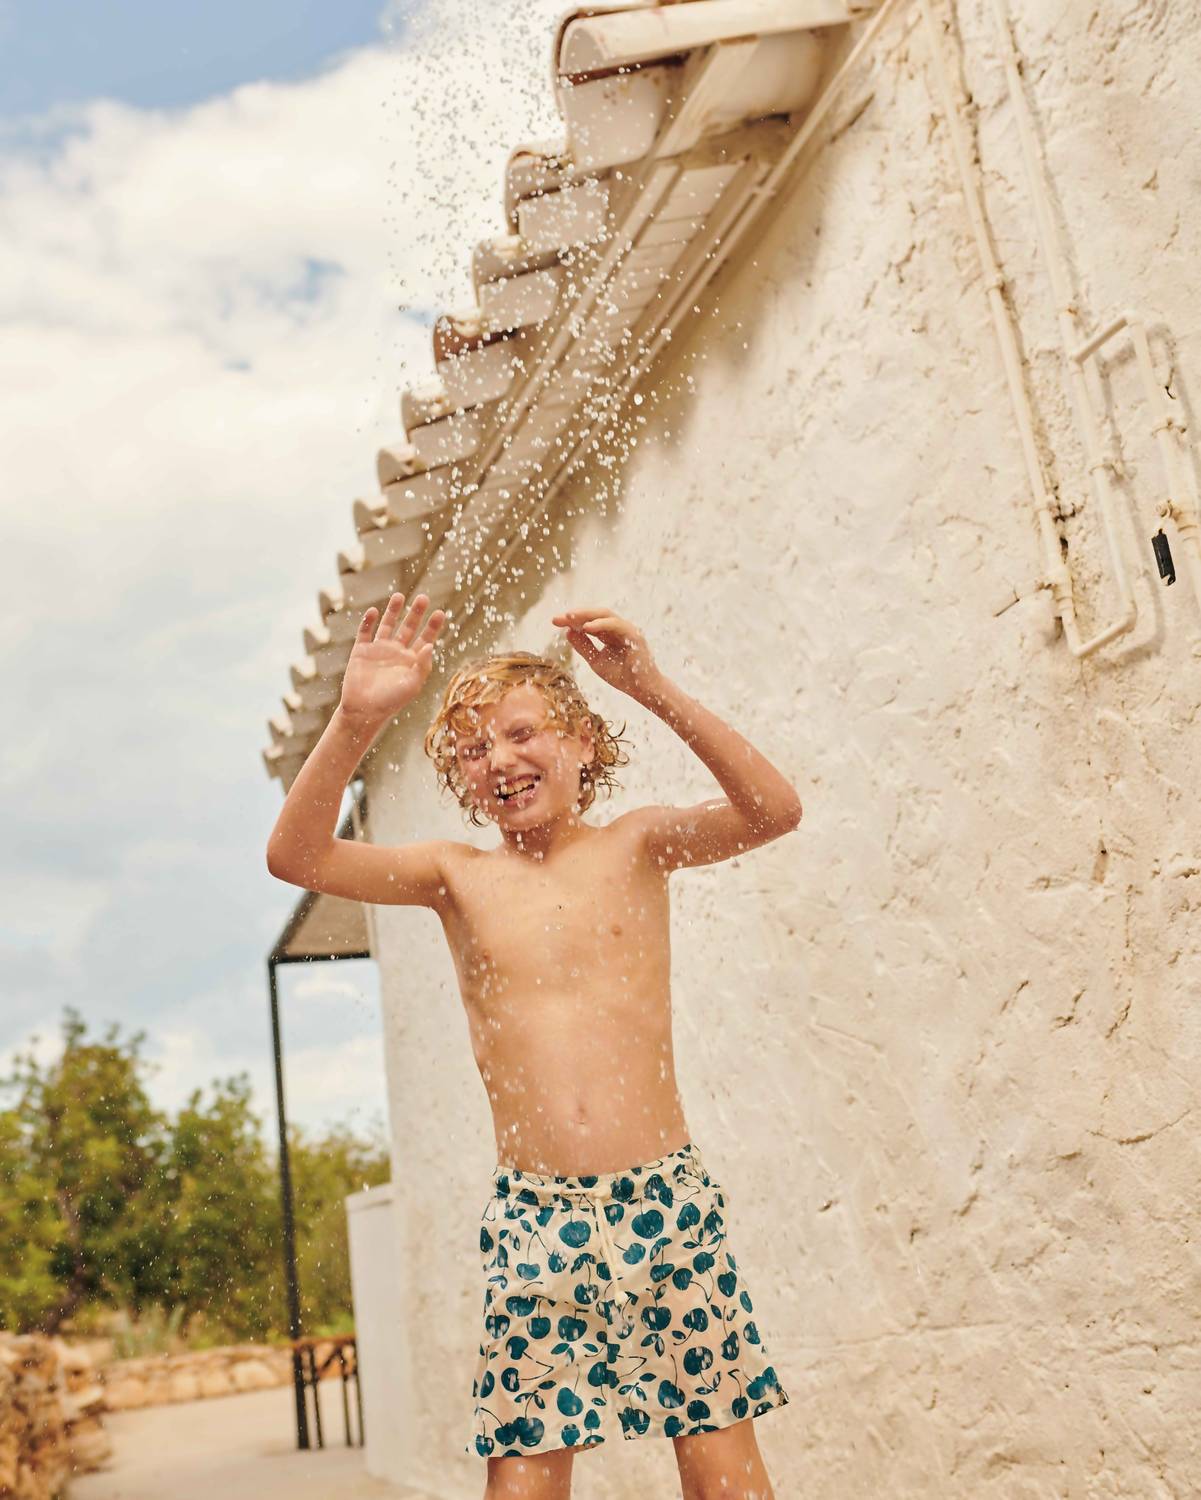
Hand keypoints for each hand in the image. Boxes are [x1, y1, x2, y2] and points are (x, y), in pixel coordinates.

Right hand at [339, 593, 445, 727]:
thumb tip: (431, 645)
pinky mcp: (361, 651)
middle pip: (408, 627)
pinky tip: (374, 611)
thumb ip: (422, 665)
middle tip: (424, 598)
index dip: (433, 626)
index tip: (440, 612)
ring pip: (387, 625)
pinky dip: (368, 621)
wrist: (363, 711)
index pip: (425, 639)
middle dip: (416, 613)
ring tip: (400, 596)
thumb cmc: (391, 701)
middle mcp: (397, 652)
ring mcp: (379, 650)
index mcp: (412, 661)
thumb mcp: (412, 685)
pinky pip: (365, 632)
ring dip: (393, 611)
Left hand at [551, 608, 660, 699]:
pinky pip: (616, 624)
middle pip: (595, 615)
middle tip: (557, 618)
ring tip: (569, 616)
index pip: (588, 622)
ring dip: (586, 614)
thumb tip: (568, 632)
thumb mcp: (596, 661)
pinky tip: (587, 627)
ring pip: (605, 614)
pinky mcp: (634, 635)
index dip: (572, 620)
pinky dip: (601, 624)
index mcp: (609, 633)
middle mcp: (618, 628)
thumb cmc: (622, 676)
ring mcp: (627, 630)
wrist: (641, 690)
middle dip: (576, 615)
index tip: (554, 621)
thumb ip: (584, 647)